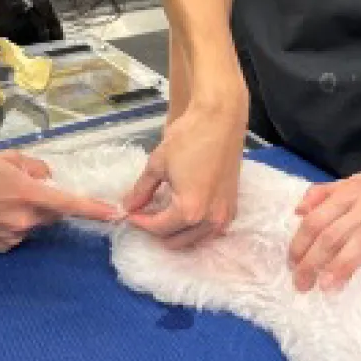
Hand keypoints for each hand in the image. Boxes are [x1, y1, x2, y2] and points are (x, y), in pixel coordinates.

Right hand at [0, 150, 120, 251]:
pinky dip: (11, 225)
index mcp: (29, 194)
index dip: (95, 209)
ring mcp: (12, 237)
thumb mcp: (8, 159)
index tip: (116, 214)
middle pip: (52, 214)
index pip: (70, 203)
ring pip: (33, 225)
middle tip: (22, 189)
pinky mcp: (1, 248)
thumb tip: (50, 178)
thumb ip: (35, 168)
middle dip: (46, 202)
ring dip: (26, 214)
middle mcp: (25, 220)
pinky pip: (17, 235)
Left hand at [124, 95, 246, 248]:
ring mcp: (224, 216)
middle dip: (158, 230)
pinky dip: (196, 227)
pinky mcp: (233, 207)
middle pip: (176, 240)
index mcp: (189, 211)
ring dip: (178, 233)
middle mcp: (210, 220)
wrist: (220, 120)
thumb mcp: (157, 165)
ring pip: (195, 239)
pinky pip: (211, 230)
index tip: (130, 213)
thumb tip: (128, 207)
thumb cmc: (188, 138)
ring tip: (164, 213)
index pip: (158, 228)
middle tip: (146, 213)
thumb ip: (141, 191)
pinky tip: (186, 210)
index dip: (140, 222)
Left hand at [289, 163, 360, 291]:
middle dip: (315, 261)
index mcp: (349, 192)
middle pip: (335, 233)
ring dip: (343, 264)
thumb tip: (298, 211)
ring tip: (329, 286)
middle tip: (303, 284)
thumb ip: (323, 194)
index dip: (301, 243)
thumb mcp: (352, 184)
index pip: (317, 219)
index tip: (292, 265)